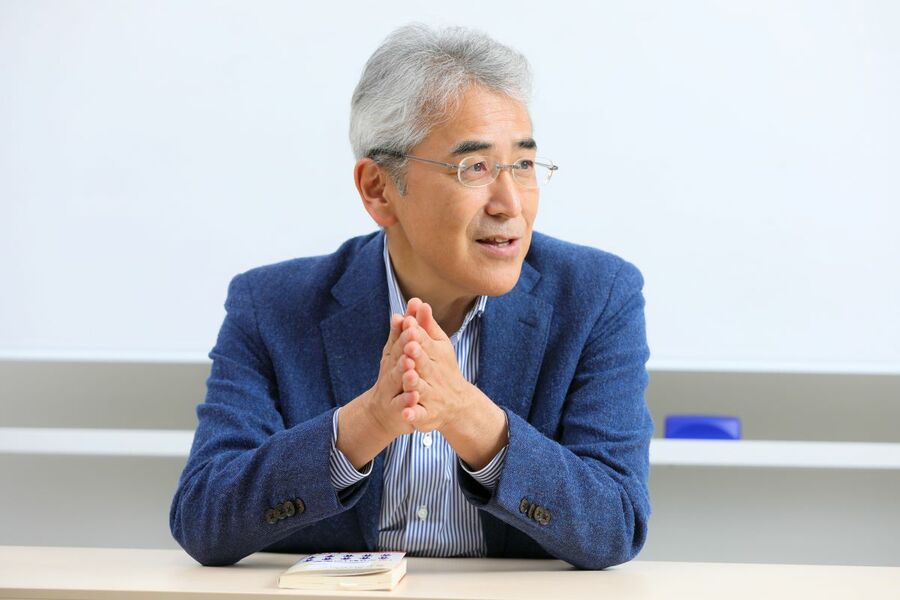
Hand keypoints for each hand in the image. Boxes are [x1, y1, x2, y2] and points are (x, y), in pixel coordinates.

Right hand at [364, 310, 427, 438]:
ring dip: (404, 374)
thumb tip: (405, 308)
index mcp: (392, 357)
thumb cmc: (392, 377)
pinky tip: (414, 397)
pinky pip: (401, 406)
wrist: (381, 412)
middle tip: (413, 338)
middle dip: (404, 347)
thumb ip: (401, 334)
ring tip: (411, 367)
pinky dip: (406, 402)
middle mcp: (389, 372)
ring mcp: (391, 391)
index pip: (398, 341)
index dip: (404, 331)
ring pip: (397, 381)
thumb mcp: (395, 354)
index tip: (410, 319)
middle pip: (397, 358)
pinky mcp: (396, 410)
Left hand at [396, 298, 475, 432]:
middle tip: (409, 345)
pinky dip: (414, 415)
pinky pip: (420, 416)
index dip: (417, 334)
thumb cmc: (442, 368)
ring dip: (415, 383)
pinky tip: (406, 414)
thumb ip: (425, 325)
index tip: (408, 323)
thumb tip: (417, 300)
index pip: (425, 343)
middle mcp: (436, 375)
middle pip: (425, 364)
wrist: (457, 405)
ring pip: (422, 389)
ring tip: (408, 376)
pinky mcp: (428, 415)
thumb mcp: (437, 345)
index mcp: (437, 356)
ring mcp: (432, 396)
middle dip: (417, 354)